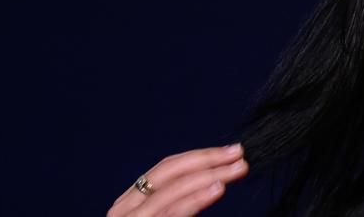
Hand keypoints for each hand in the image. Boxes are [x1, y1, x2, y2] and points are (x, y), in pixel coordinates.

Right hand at [108, 144, 248, 216]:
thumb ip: (182, 202)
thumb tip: (217, 180)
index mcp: (132, 203)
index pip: (167, 170)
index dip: (200, 157)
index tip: (231, 152)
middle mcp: (125, 210)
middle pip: (168, 174)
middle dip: (206, 160)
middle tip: (238, 155)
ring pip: (170, 191)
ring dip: (207, 175)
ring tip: (235, 170)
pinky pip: (171, 213)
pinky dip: (195, 199)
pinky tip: (217, 189)